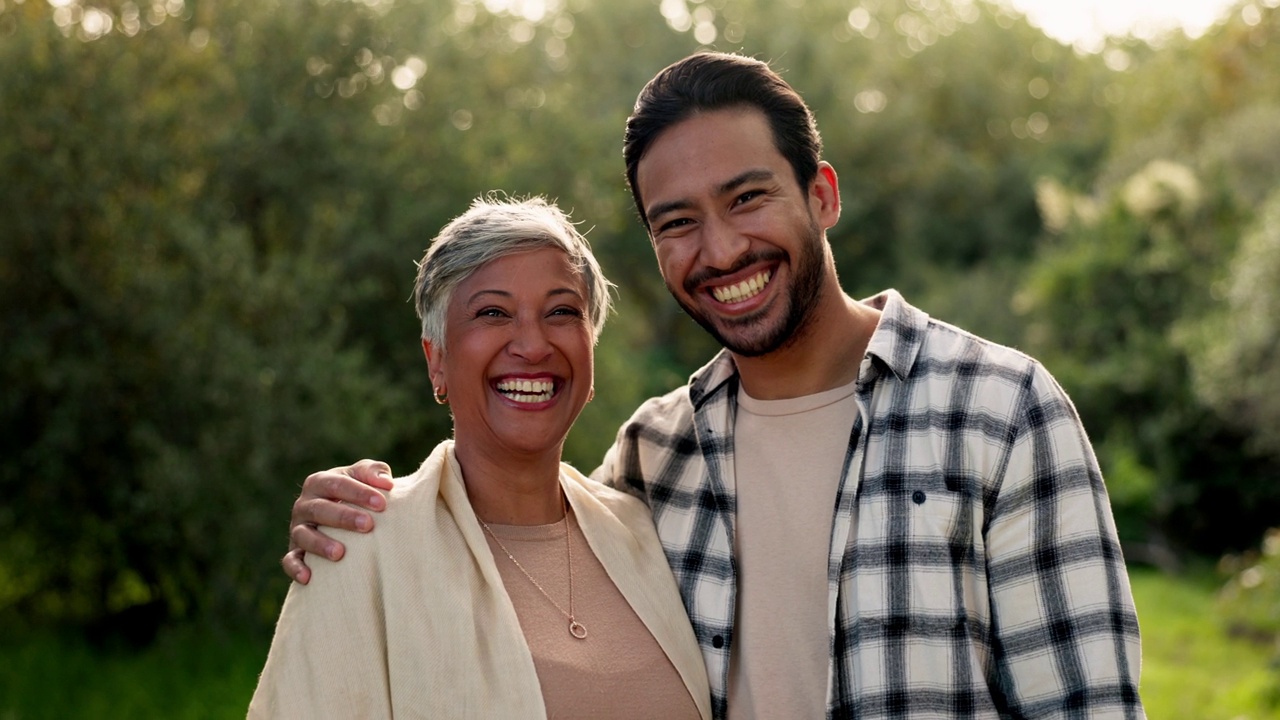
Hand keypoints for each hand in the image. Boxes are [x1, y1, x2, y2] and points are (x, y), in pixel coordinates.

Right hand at [281, 459, 394, 583]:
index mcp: (319, 483)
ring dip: (320, 544)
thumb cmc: (357, 495)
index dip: (358, 492)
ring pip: (303, 535)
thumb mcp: (363, 478)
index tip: (382, 503)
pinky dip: (296, 568)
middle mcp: (304, 505)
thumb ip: (374, 471)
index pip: (336, 484)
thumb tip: (386, 482)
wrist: (341, 519)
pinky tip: (309, 577)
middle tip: (368, 525)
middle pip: (320, 509)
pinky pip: (290, 560)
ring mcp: (297, 528)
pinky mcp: (294, 551)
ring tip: (340, 553)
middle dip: (344, 517)